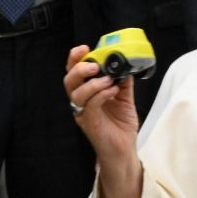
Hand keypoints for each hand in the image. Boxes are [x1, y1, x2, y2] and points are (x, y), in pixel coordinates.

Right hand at [63, 46, 138, 162]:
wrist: (124, 150)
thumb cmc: (120, 125)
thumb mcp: (124, 97)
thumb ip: (123, 81)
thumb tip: (127, 64)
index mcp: (86, 92)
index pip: (74, 72)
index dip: (75, 58)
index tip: (86, 47)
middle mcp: (81, 102)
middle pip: (69, 80)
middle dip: (79, 68)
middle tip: (95, 65)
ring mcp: (83, 113)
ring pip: (76, 93)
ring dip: (93, 83)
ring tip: (108, 80)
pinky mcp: (90, 123)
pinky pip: (90, 105)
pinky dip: (101, 95)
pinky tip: (113, 91)